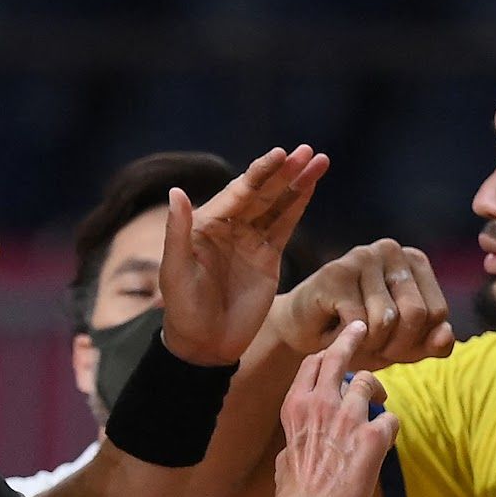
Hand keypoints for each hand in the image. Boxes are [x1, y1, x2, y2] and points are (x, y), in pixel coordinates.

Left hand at [161, 145, 328, 366]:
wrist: (205, 345)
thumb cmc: (183, 310)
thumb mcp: (176, 272)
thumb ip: (178, 232)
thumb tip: (176, 191)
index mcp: (206, 224)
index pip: (238, 191)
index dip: (260, 173)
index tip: (280, 154)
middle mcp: (229, 226)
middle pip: (262, 192)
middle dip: (284, 171)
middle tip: (308, 151)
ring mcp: (250, 241)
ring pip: (277, 205)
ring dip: (297, 183)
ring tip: (319, 160)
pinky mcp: (268, 258)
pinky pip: (285, 226)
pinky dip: (299, 206)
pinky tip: (311, 186)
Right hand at [267, 238, 453, 369]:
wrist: (304, 332)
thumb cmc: (358, 334)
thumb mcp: (402, 344)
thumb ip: (431, 342)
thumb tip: (446, 335)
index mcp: (414, 262)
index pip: (437, 313)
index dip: (416, 343)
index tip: (392, 347)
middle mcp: (392, 250)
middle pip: (416, 314)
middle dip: (394, 346)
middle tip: (371, 346)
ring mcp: (363, 256)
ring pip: (386, 320)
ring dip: (369, 344)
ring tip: (352, 336)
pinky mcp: (336, 273)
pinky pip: (358, 323)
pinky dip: (348, 340)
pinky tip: (334, 330)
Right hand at [274, 321, 399, 496]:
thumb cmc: (294, 495)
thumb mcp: (284, 456)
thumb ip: (297, 437)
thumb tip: (300, 438)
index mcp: (296, 407)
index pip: (312, 364)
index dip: (327, 355)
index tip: (336, 350)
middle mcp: (321, 403)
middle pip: (339, 356)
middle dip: (351, 338)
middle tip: (362, 328)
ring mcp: (348, 417)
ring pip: (371, 383)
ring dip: (377, 394)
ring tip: (379, 406)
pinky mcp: (373, 436)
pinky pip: (390, 418)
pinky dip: (389, 429)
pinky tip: (383, 444)